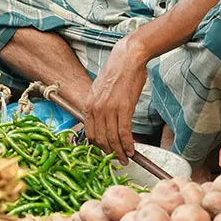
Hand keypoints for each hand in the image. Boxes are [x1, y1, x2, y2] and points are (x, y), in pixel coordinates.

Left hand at [84, 37, 148, 163]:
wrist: (126, 59)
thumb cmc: (116, 74)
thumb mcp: (99, 91)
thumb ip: (98, 107)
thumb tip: (101, 122)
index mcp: (89, 105)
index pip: (90, 133)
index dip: (98, 147)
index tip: (106, 153)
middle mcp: (96, 109)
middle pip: (100, 139)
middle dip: (109, 153)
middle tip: (118, 160)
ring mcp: (109, 109)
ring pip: (112, 138)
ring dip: (120, 151)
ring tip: (126, 159)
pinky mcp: (124, 108)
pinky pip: (124, 132)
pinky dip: (128, 144)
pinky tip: (132, 150)